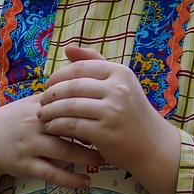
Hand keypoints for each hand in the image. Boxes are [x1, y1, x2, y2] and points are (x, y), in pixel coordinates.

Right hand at [0, 48, 105, 193]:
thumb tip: (91, 88)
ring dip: (85, 157)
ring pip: (62, 151)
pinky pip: (51, 174)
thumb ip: (60, 95)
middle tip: (113, 139)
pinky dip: (70, 179)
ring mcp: (29, 145)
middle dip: (93, 133)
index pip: (70, 104)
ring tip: (102, 159)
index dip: (91, 109)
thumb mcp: (35, 102)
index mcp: (41, 106)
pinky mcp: (25, 165)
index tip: (110, 114)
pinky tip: (86, 181)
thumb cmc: (18, 119)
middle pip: (69, 127)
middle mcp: (35, 123)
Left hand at [40, 56, 183, 193]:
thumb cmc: (131, 112)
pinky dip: (57, 126)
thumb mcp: (119, 83)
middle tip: (41, 101)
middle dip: (51, 94)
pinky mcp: (105, 132)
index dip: (59, 76)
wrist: (152, 145)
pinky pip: (71, 125)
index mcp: (120, 73)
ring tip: (42, 114)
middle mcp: (117, 89)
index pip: (80, 68)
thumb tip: (68, 48)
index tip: (48, 84)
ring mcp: (112, 111)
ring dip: (50, 111)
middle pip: (72, 87)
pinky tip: (51, 127)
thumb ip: (94, 63)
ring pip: (69, 106)